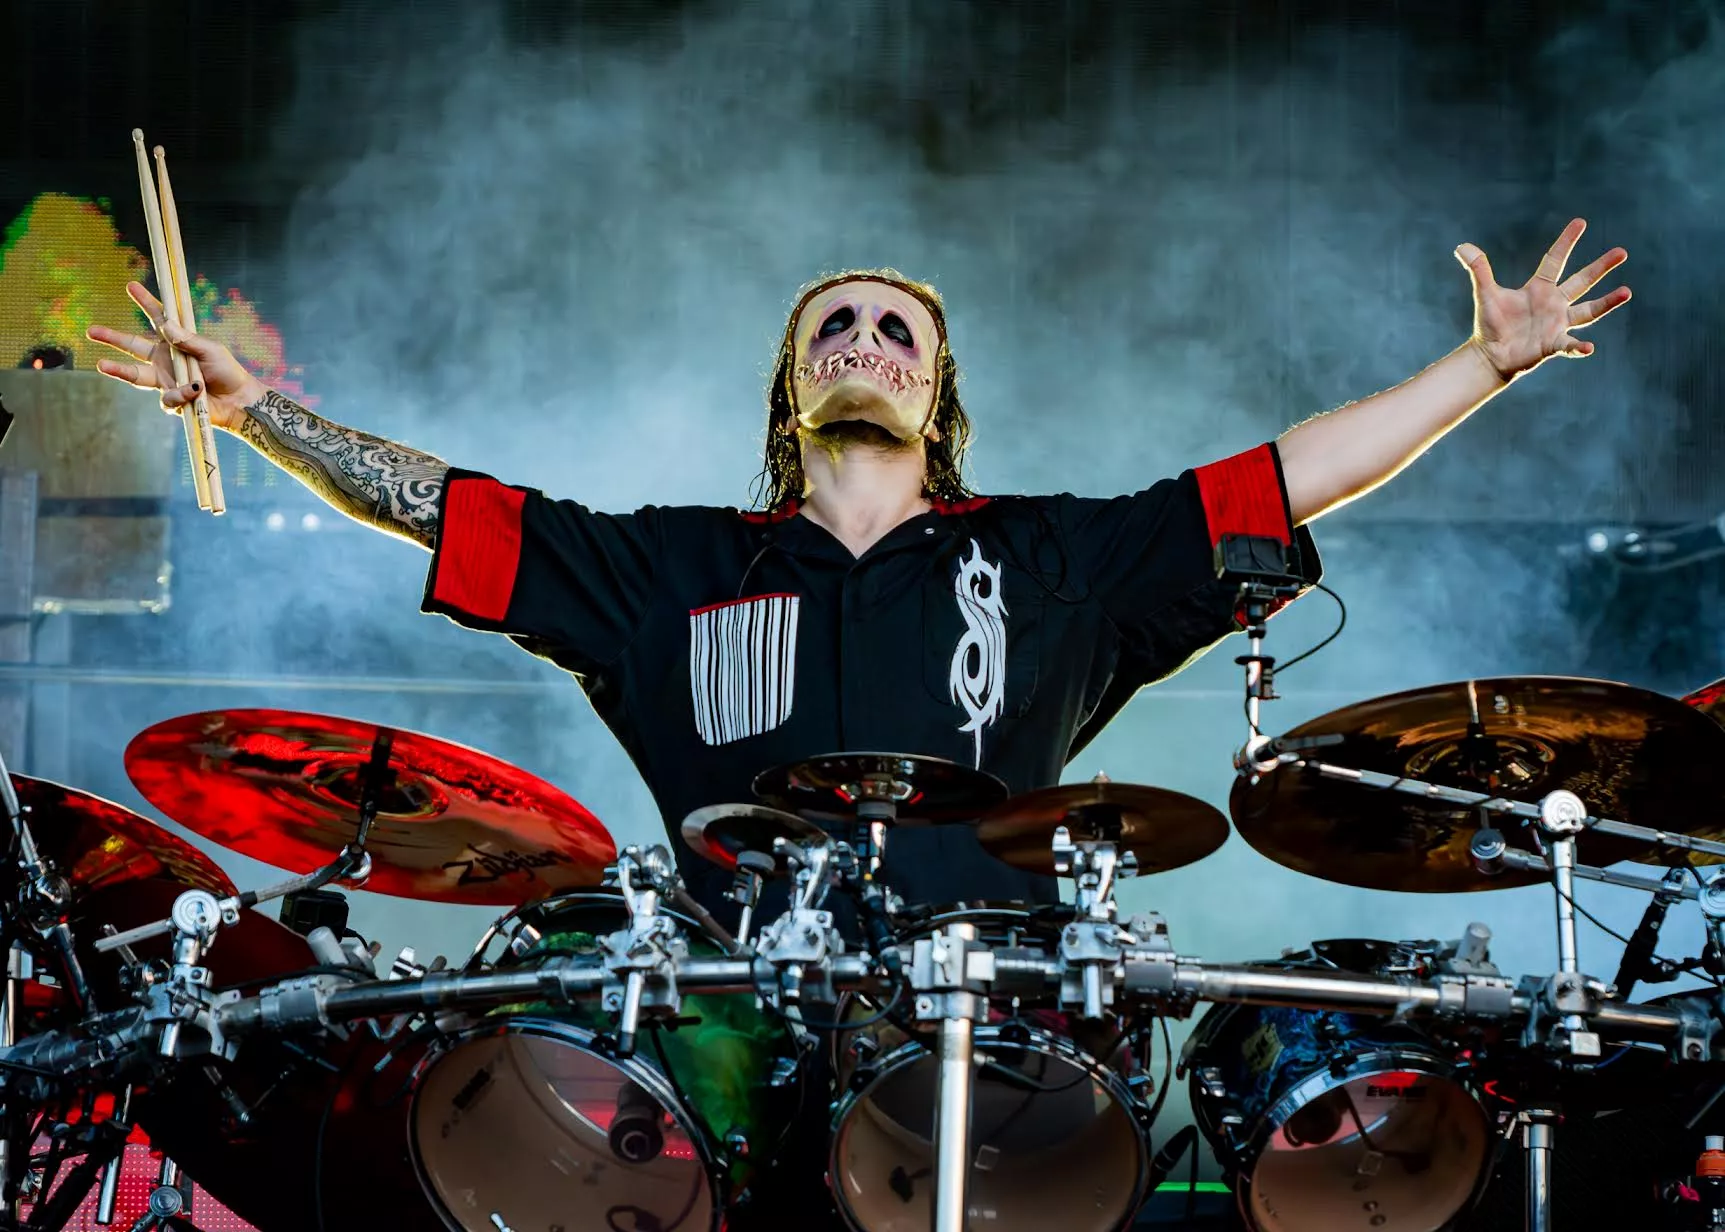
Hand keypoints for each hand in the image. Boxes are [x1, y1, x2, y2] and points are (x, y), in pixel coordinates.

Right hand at [86, 281, 265, 431]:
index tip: (130, 285)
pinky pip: (167, 396)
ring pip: (134, 374)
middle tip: (90, 330)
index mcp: (174, 343)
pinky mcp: (171, 400)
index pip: (157, 319)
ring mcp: (165, 380)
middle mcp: (164, 360)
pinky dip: (182, 392)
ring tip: (100, 364)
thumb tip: (166, 325)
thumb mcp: (210, 350)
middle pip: (132, 346)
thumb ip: (187, 339)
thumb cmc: (227, 371)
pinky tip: (196, 391)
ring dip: (118, 369)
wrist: (238, 401)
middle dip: (110, 337)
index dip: (145, 302)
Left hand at [1455, 218, 1630, 380]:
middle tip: (1622, 252)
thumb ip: (1479, 270)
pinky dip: (1578, 347)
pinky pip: (1570, 345)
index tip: (1581, 222)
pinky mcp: (1554, 344)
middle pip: (1582, 281)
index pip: (1555, 260)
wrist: (1490, 356)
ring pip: (1588, 311)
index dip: (1566, 241)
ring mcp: (1558, 324)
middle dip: (1601, 267)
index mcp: (1539, 288)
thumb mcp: (1486, 294)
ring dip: (1607, 303)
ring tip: (1627, 292)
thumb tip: (1461, 246)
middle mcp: (1554, 303)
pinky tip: (1588, 348)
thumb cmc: (1491, 324)